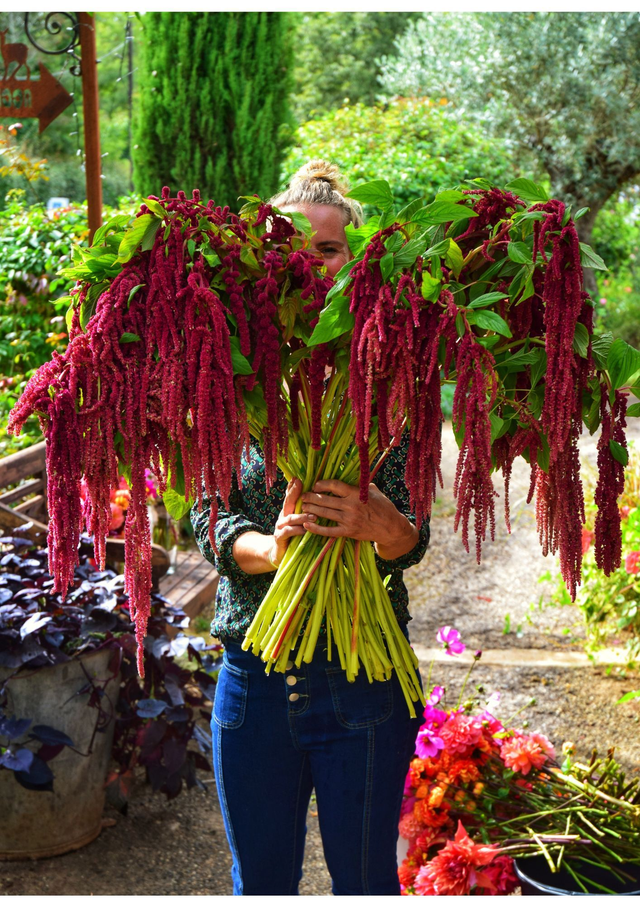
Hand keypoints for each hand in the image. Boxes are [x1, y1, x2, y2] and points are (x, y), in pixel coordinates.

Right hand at [269, 478, 315, 566]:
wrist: (279, 552)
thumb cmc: (294, 536)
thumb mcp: (299, 522)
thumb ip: (306, 511)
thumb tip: (320, 499)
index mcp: (289, 510)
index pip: (290, 496)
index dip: (293, 487)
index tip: (298, 478)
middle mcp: (283, 516)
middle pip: (288, 502)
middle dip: (293, 493)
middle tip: (300, 485)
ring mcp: (280, 526)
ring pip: (290, 518)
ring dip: (302, 516)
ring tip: (314, 515)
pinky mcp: (279, 537)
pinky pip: (288, 532)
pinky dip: (297, 530)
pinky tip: (305, 529)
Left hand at [299, 479, 417, 557]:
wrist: (391, 528)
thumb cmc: (383, 507)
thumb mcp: (374, 491)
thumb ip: (360, 485)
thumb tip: (351, 476)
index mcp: (356, 493)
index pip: (334, 485)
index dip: (322, 484)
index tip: (316, 485)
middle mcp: (351, 506)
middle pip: (325, 499)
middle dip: (311, 497)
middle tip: (304, 495)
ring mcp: (349, 520)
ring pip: (324, 513)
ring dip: (311, 509)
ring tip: (303, 506)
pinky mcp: (348, 532)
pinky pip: (328, 530)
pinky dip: (316, 528)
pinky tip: (307, 524)